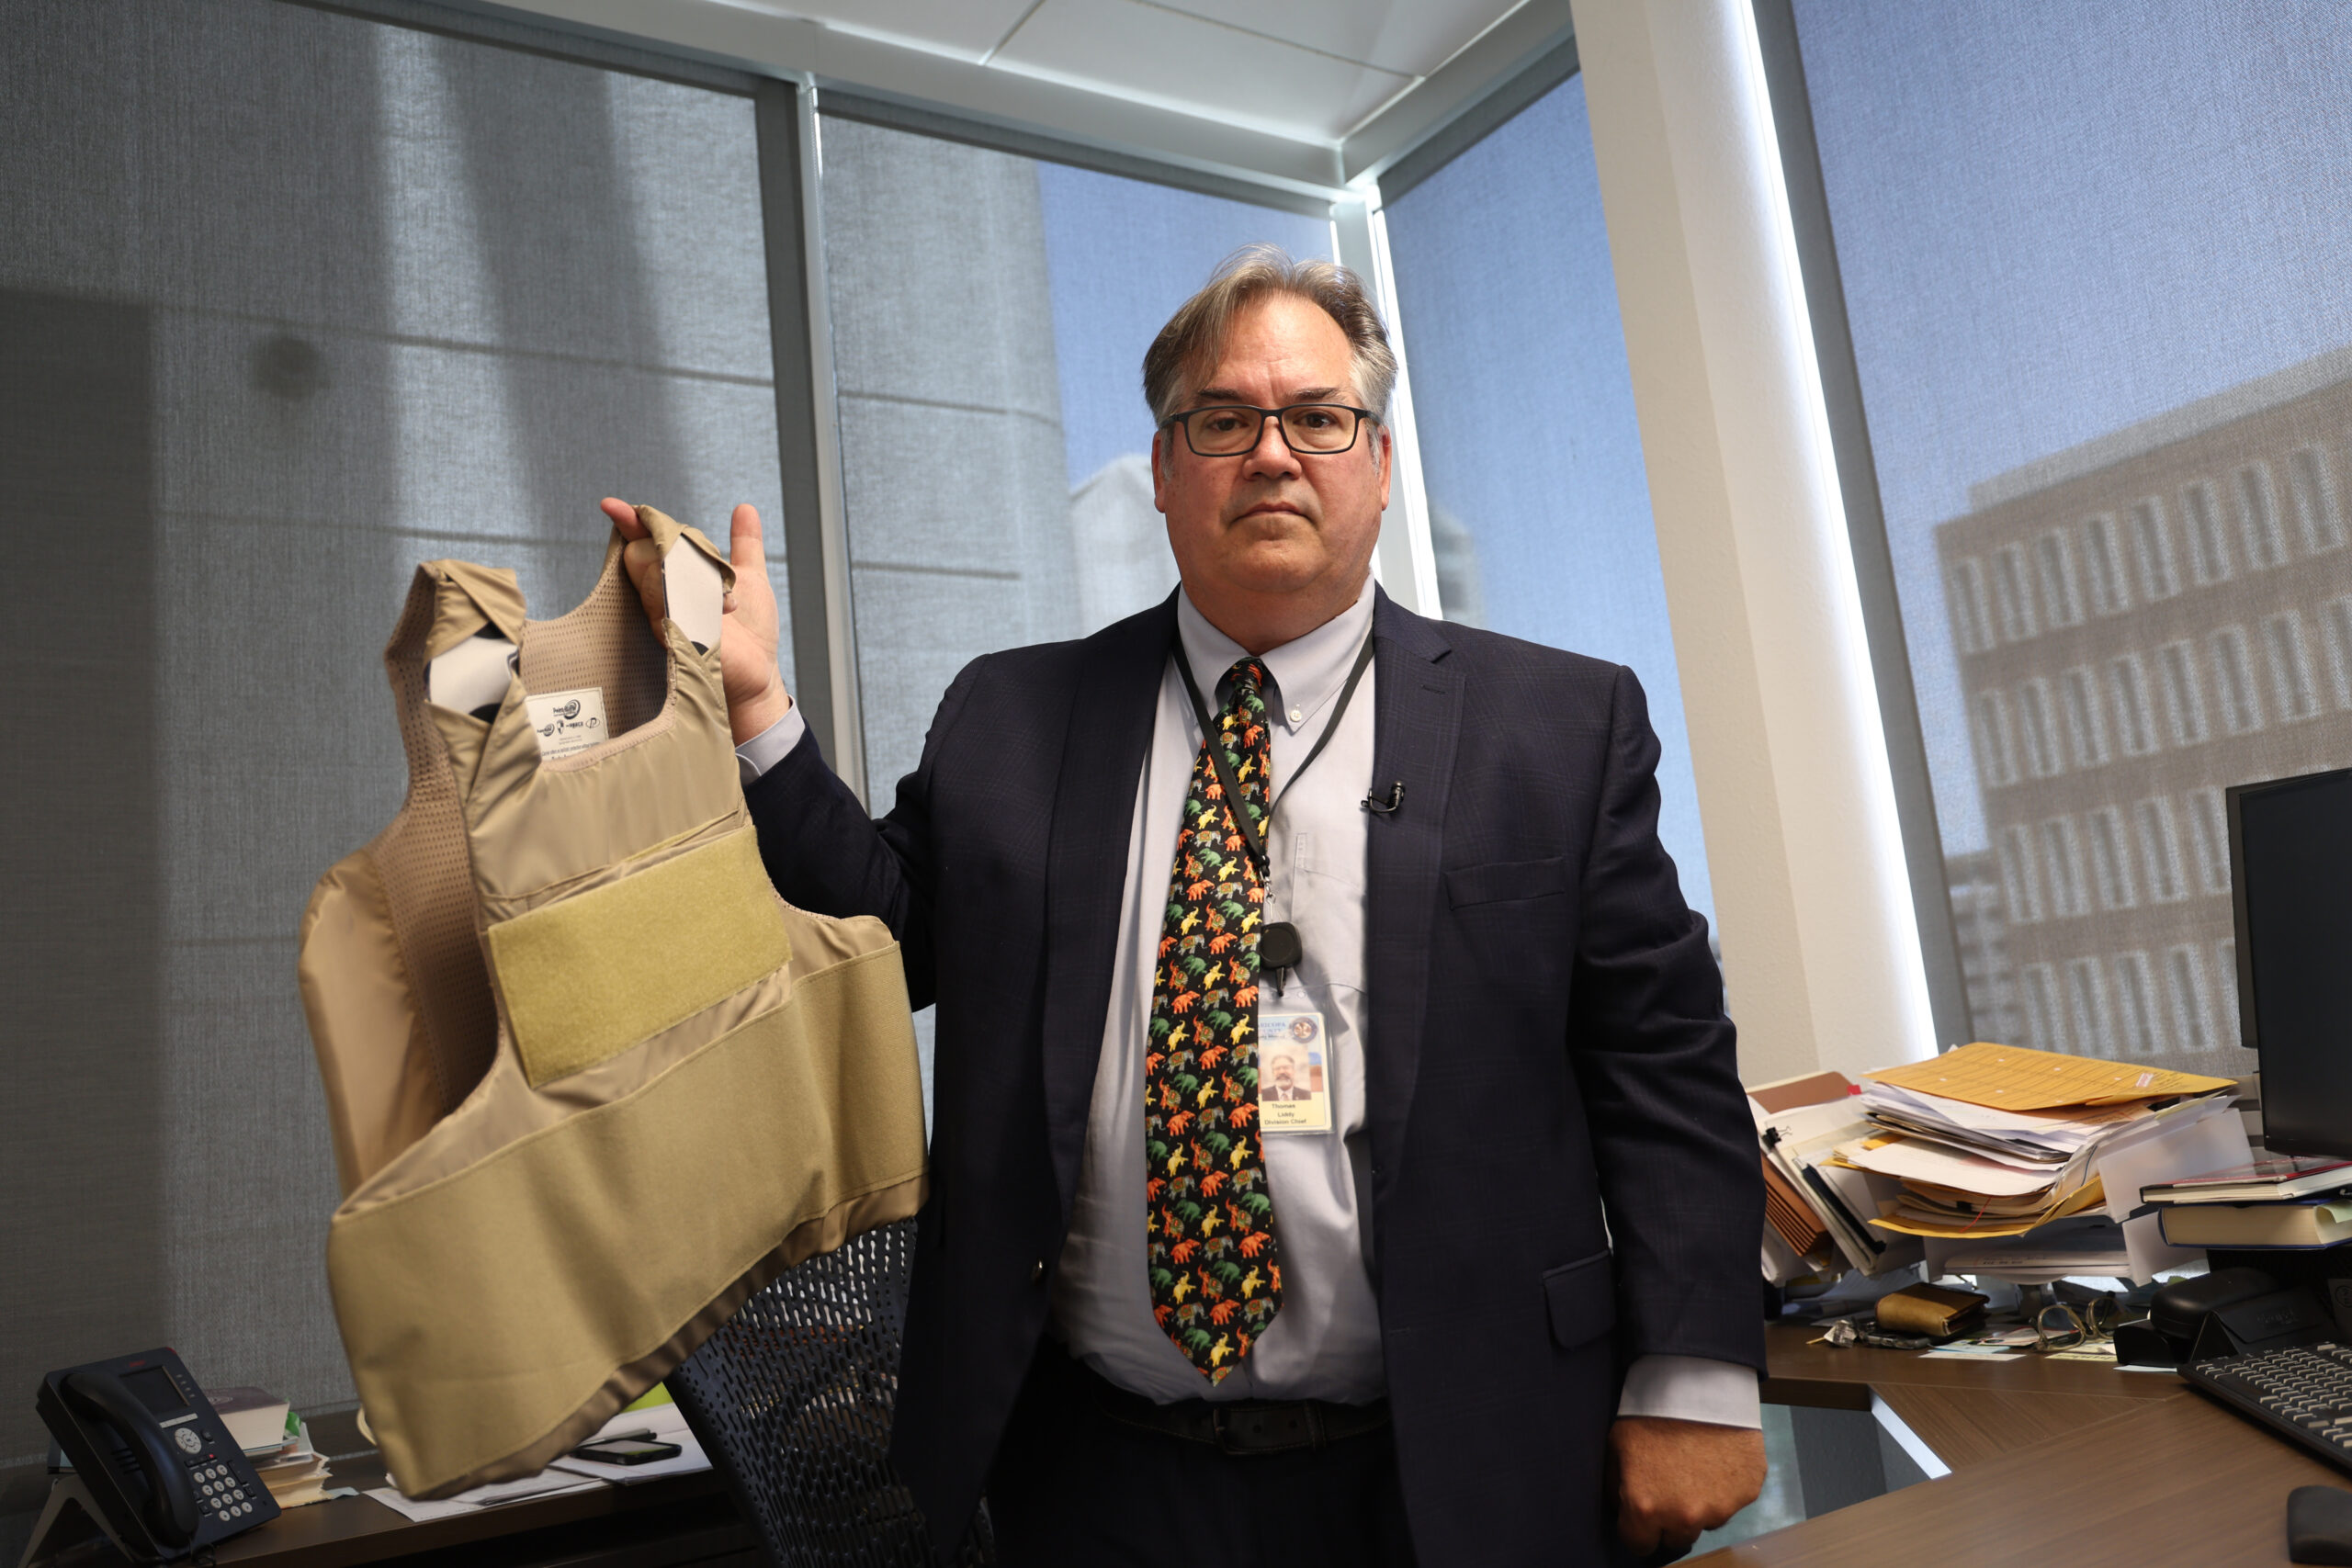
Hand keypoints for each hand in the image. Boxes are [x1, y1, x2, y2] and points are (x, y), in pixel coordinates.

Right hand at [602, 498, 791, 742]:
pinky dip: (695, 603)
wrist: (760, 678)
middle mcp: (664, 600)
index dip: (631, 524)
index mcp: (677, 581)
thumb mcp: (752, 578)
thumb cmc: (751, 634)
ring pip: (655, 584)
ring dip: (685, 574)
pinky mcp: (679, 644)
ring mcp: (668, 622)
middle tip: (684, 548)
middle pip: (645, 559)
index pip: (645, 545)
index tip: (612, 506)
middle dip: (663, 544)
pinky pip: (673, 615)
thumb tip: (745, 509)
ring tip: (720, 588)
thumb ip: (745, 544)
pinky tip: (720, 604)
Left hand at [1608, 1416, 1765, 1557]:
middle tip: (1669, 1486)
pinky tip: (1715, 1457)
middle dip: (1670, 1518)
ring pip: (1708, 1520)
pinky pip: (1733, 1500)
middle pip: (1676, 1537)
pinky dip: (1726, 1486)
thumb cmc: (1650, 1412)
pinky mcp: (1748, 1492)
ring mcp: (1721, 1507)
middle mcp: (1684, 1517)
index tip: (1640, 1513)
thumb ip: (1617, 1487)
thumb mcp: (1617, 1447)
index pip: (1639, 1544)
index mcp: (1646, 1509)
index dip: (1637, 1528)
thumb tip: (1620, 1507)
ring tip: (1694, 1466)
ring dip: (1700, 1503)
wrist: (1696, 1382)